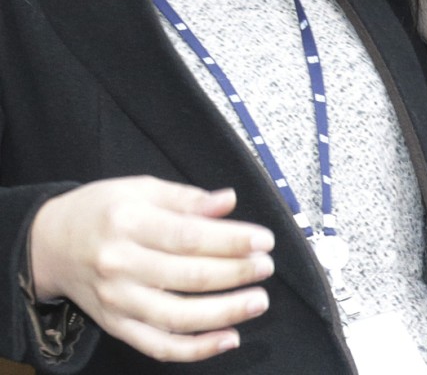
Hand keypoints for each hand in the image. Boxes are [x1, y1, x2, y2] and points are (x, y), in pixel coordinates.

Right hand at [30, 176, 275, 361]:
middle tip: (266, 267)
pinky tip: (229, 338)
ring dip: (224, 313)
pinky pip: (158, 346)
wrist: (48, 244)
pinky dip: (196, 349)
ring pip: (177, 317)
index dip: (231, 241)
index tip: (264, 241)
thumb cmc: (103, 210)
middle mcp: (120, 265)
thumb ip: (186, 198)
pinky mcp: (116, 326)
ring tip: (258, 301)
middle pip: (187, 277)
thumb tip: (228, 201)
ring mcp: (117, 301)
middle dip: (235, 274)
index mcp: (128, 223)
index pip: (189, 237)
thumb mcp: (141, 189)